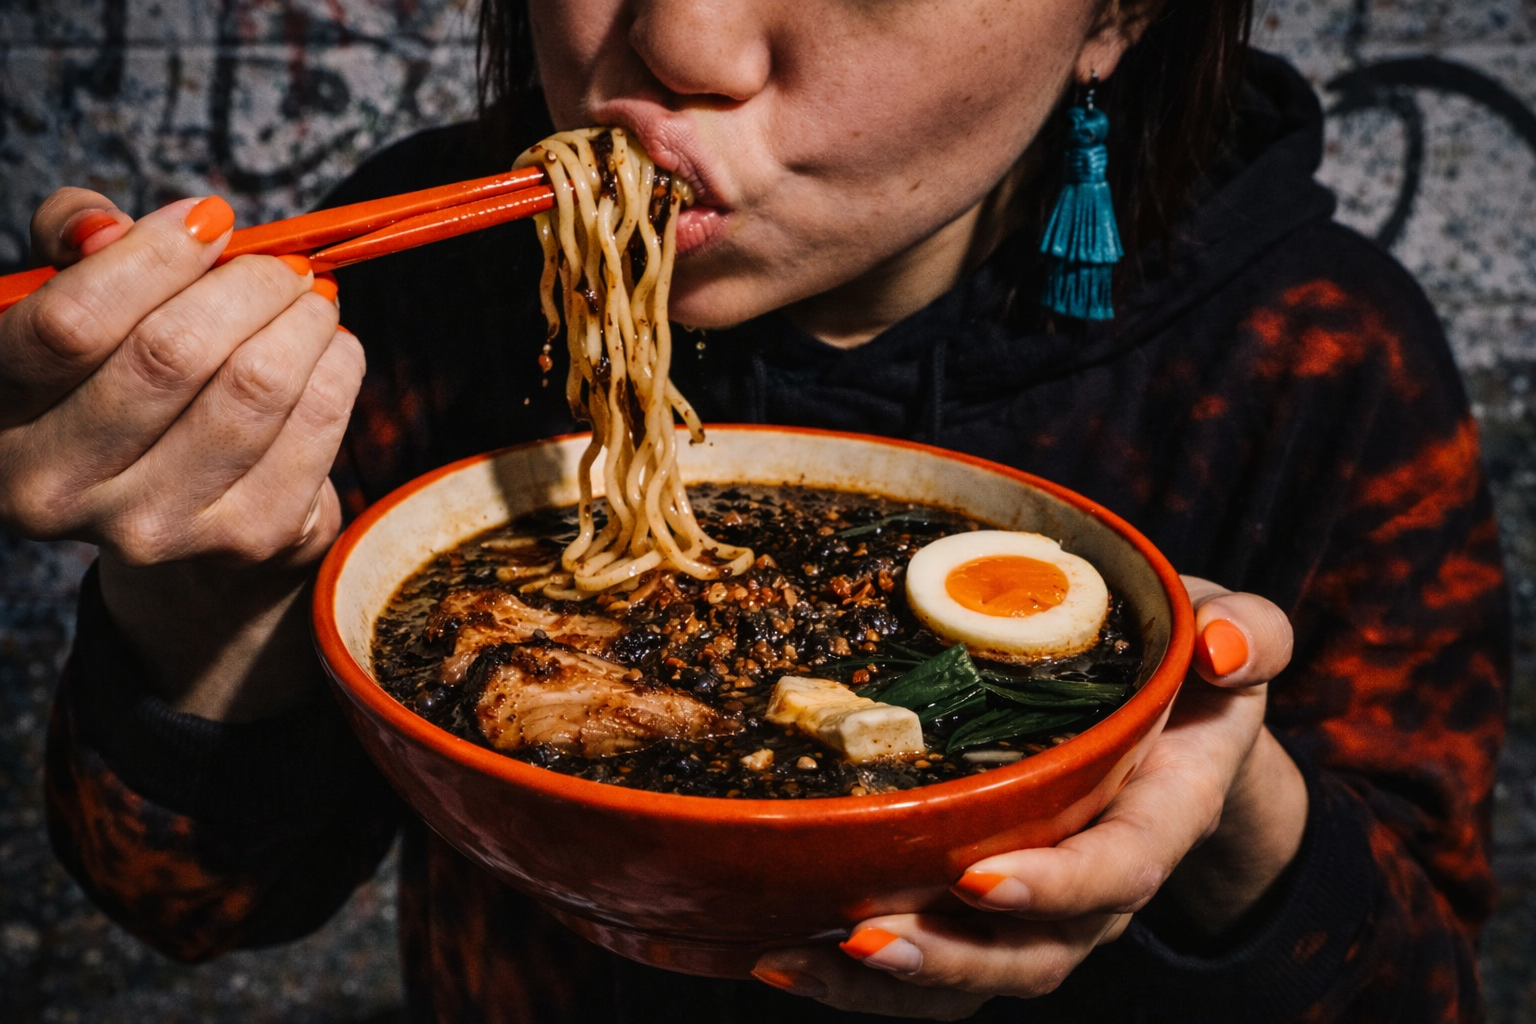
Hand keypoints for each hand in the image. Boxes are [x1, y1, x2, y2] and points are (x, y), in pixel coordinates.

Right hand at [0, 189, 363, 718]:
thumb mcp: (78, 309)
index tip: (210, 220)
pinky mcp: (246, 540)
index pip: (69, 326)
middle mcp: (55, 489)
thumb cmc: (123, 384)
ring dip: (303, 321)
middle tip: (282, 264)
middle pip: (173, 354)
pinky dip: (338, 367)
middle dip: (247, 285)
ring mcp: (152, 527)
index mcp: (0, 418)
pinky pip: (316, 424)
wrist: (178, 516)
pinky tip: (330, 349)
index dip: (150, 258)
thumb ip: (75, 247)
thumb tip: (102, 226)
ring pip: (255, 387)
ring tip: (312, 299)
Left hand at [751, 577, 1302, 1018]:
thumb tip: (1220, 651)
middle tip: (862, 936)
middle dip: (949, 957)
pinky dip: (856, 976)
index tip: (978, 878)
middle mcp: (1100, 885)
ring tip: (790, 956)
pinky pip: (933, 966)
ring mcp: (1040, 908)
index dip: (1056, 886)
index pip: (1118, 871)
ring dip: (883, 985)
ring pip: (972, 980)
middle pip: (1034, 955)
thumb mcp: (1226, 629)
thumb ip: (1243, 633)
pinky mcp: (984, 912)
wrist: (1166, 713)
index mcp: (1162, 816)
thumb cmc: (1182, 662)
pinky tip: (775, 947)